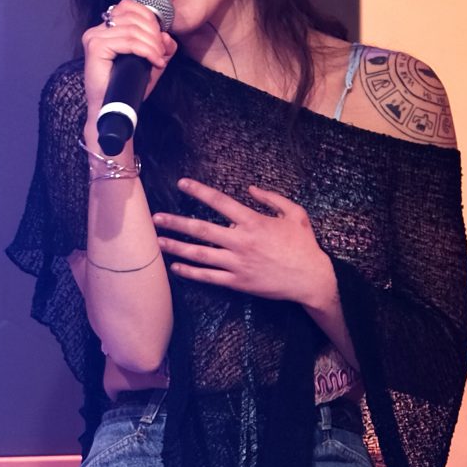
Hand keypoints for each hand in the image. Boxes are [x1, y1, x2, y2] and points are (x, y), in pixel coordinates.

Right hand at [81, 0, 175, 141]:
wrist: (111, 110)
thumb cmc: (127, 87)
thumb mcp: (150, 62)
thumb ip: (160, 46)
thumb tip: (166, 35)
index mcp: (106, 28)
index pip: (129, 6)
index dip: (150, 18)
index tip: (160, 39)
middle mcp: (97, 29)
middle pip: (133, 16)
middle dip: (154, 33)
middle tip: (161, 52)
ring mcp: (94, 37)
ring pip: (133, 30)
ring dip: (152, 44)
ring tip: (158, 59)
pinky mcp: (96, 47)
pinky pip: (128, 41)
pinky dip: (146, 50)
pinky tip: (154, 61)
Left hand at [153, 181, 334, 304]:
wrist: (310, 278)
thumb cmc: (304, 245)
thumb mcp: (295, 213)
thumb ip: (272, 198)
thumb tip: (250, 188)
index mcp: (253, 222)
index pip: (219, 202)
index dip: (199, 191)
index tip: (182, 184)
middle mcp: (241, 242)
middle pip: (200, 229)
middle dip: (175, 222)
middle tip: (155, 218)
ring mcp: (237, 264)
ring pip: (199, 255)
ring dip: (176, 247)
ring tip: (158, 242)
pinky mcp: (237, 282)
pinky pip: (208, 277)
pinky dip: (190, 272)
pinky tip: (175, 267)